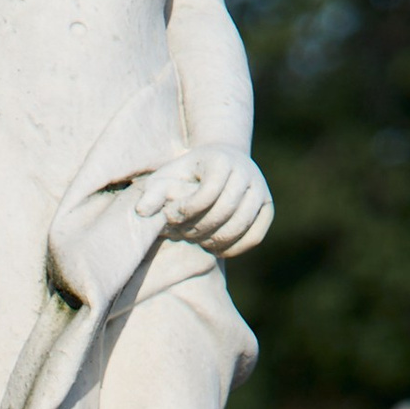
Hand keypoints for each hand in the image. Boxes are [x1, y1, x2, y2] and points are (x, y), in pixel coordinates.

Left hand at [138, 144, 270, 257]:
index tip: (170, 217)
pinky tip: (215, 248)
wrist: (220, 165)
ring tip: (197, 240)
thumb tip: (142, 212)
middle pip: (224, 212)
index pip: (208, 193)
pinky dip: (234, 248)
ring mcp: (260, 189)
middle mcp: (247, 171)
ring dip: (215, 240)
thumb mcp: (167, 177)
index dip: (186, 211)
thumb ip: (153, 192)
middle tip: (182, 233)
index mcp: (222, 160)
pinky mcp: (267, 208)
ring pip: (240, 226)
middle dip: (199, 228)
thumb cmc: (187, 174)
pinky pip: (255, 236)